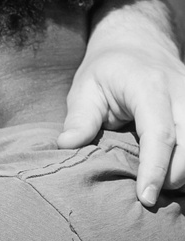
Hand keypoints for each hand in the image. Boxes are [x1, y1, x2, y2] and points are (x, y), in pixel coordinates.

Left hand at [58, 42, 184, 205]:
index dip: (154, 169)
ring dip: (184, 171)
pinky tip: (171, 176)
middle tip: (149, 198)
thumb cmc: (107, 70)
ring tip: (162, 189)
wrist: (137, 42)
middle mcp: (180, 91)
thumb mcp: (85, 88)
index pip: (159, 134)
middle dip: (174, 176)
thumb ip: (80, 118)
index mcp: (149, 87)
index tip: (145, 198)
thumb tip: (67, 145)